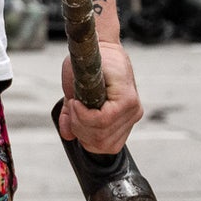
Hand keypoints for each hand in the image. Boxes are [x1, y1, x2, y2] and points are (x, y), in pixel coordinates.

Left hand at [59, 40, 142, 154]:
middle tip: (73, 107)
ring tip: (77, 115)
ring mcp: (131, 119)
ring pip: (104, 145)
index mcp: (126, 98)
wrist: (107, 54)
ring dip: (83, 134)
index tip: (73, 101)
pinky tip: (82, 124)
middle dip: (79, 126)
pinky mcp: (125, 124)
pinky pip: (108, 144)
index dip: (81, 115)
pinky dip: (90, 139)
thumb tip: (67, 134)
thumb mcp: (77, 74)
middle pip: (101, 138)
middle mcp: (133, 111)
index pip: (102, 121)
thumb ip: (70, 106)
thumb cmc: (93, 59)